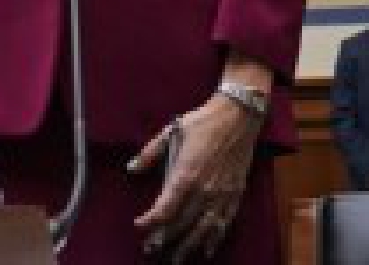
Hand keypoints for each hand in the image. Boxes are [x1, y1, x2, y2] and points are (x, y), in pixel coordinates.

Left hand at [131, 95, 260, 261]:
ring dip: (189, 246)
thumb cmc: (202, 123)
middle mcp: (204, 190)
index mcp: (186, 174)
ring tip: (177, 259)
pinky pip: (224, 223)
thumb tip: (131, 168)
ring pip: (203, 229)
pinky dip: (214, 239)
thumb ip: (149, 153)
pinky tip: (206, 250)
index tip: (139, 225)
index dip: (151, 221)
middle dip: (165, 239)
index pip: (165, 208)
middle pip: (182, 223)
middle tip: (151, 250)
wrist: (237, 117)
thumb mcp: (171, 132)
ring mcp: (222, 194)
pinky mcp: (235, 195)